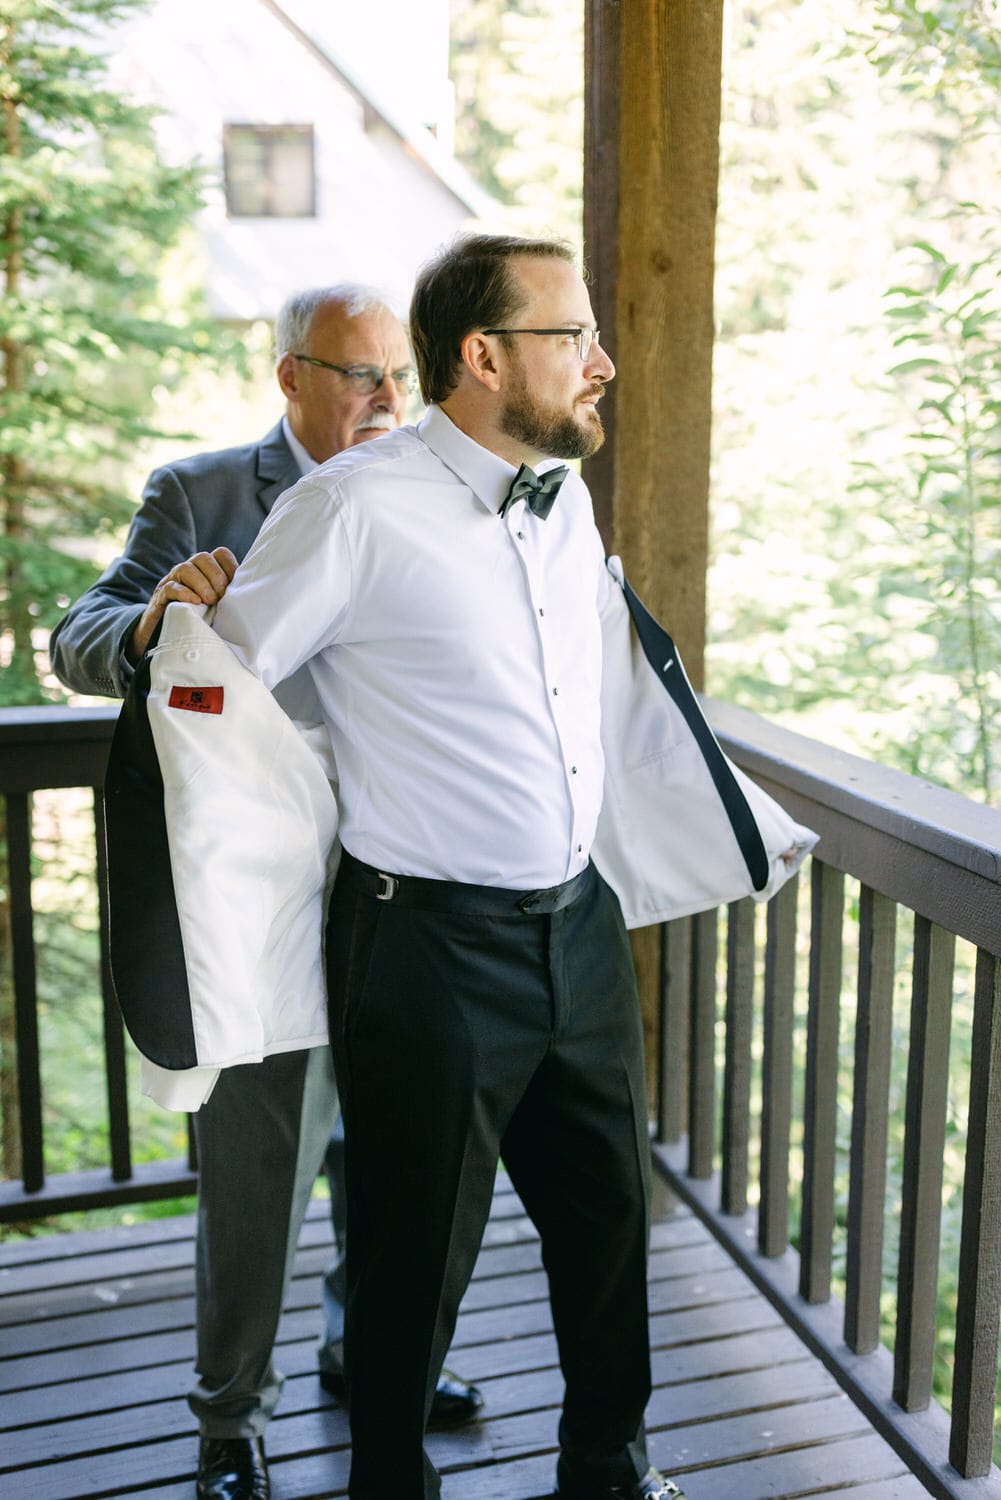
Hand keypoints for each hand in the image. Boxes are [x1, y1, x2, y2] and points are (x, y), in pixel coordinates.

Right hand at [128, 547, 237, 662]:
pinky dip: (184, 593)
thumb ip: (232, 598)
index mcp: (206, 571)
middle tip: (222, 597)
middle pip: (203, 557)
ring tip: (210, 601)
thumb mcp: (219, 607)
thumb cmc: (200, 621)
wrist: (166, 637)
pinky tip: (195, 602)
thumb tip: (258, 598)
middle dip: (216, 576)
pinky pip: (170, 587)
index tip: (236, 586)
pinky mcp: (160, 596)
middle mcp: (189, 571)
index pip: (220, 554)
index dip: (230, 566)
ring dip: (201, 584)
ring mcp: (173, 581)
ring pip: (186, 568)